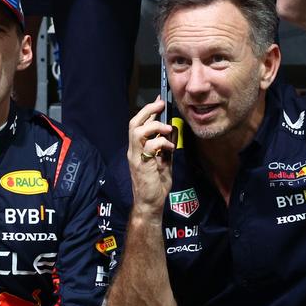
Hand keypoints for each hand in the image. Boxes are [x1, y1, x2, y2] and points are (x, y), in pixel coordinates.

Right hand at [128, 98, 175, 216]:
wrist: (150, 204)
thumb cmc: (155, 185)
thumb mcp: (164, 162)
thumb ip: (166, 147)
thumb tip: (173, 132)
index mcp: (138, 149)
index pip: (139, 125)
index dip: (148, 111)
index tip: (159, 101)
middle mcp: (133, 151)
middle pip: (134, 123)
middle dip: (147, 111)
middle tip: (161, 105)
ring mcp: (135, 157)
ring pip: (137, 131)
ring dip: (154, 126)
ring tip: (167, 129)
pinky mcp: (140, 165)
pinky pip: (149, 146)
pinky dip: (161, 142)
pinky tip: (169, 147)